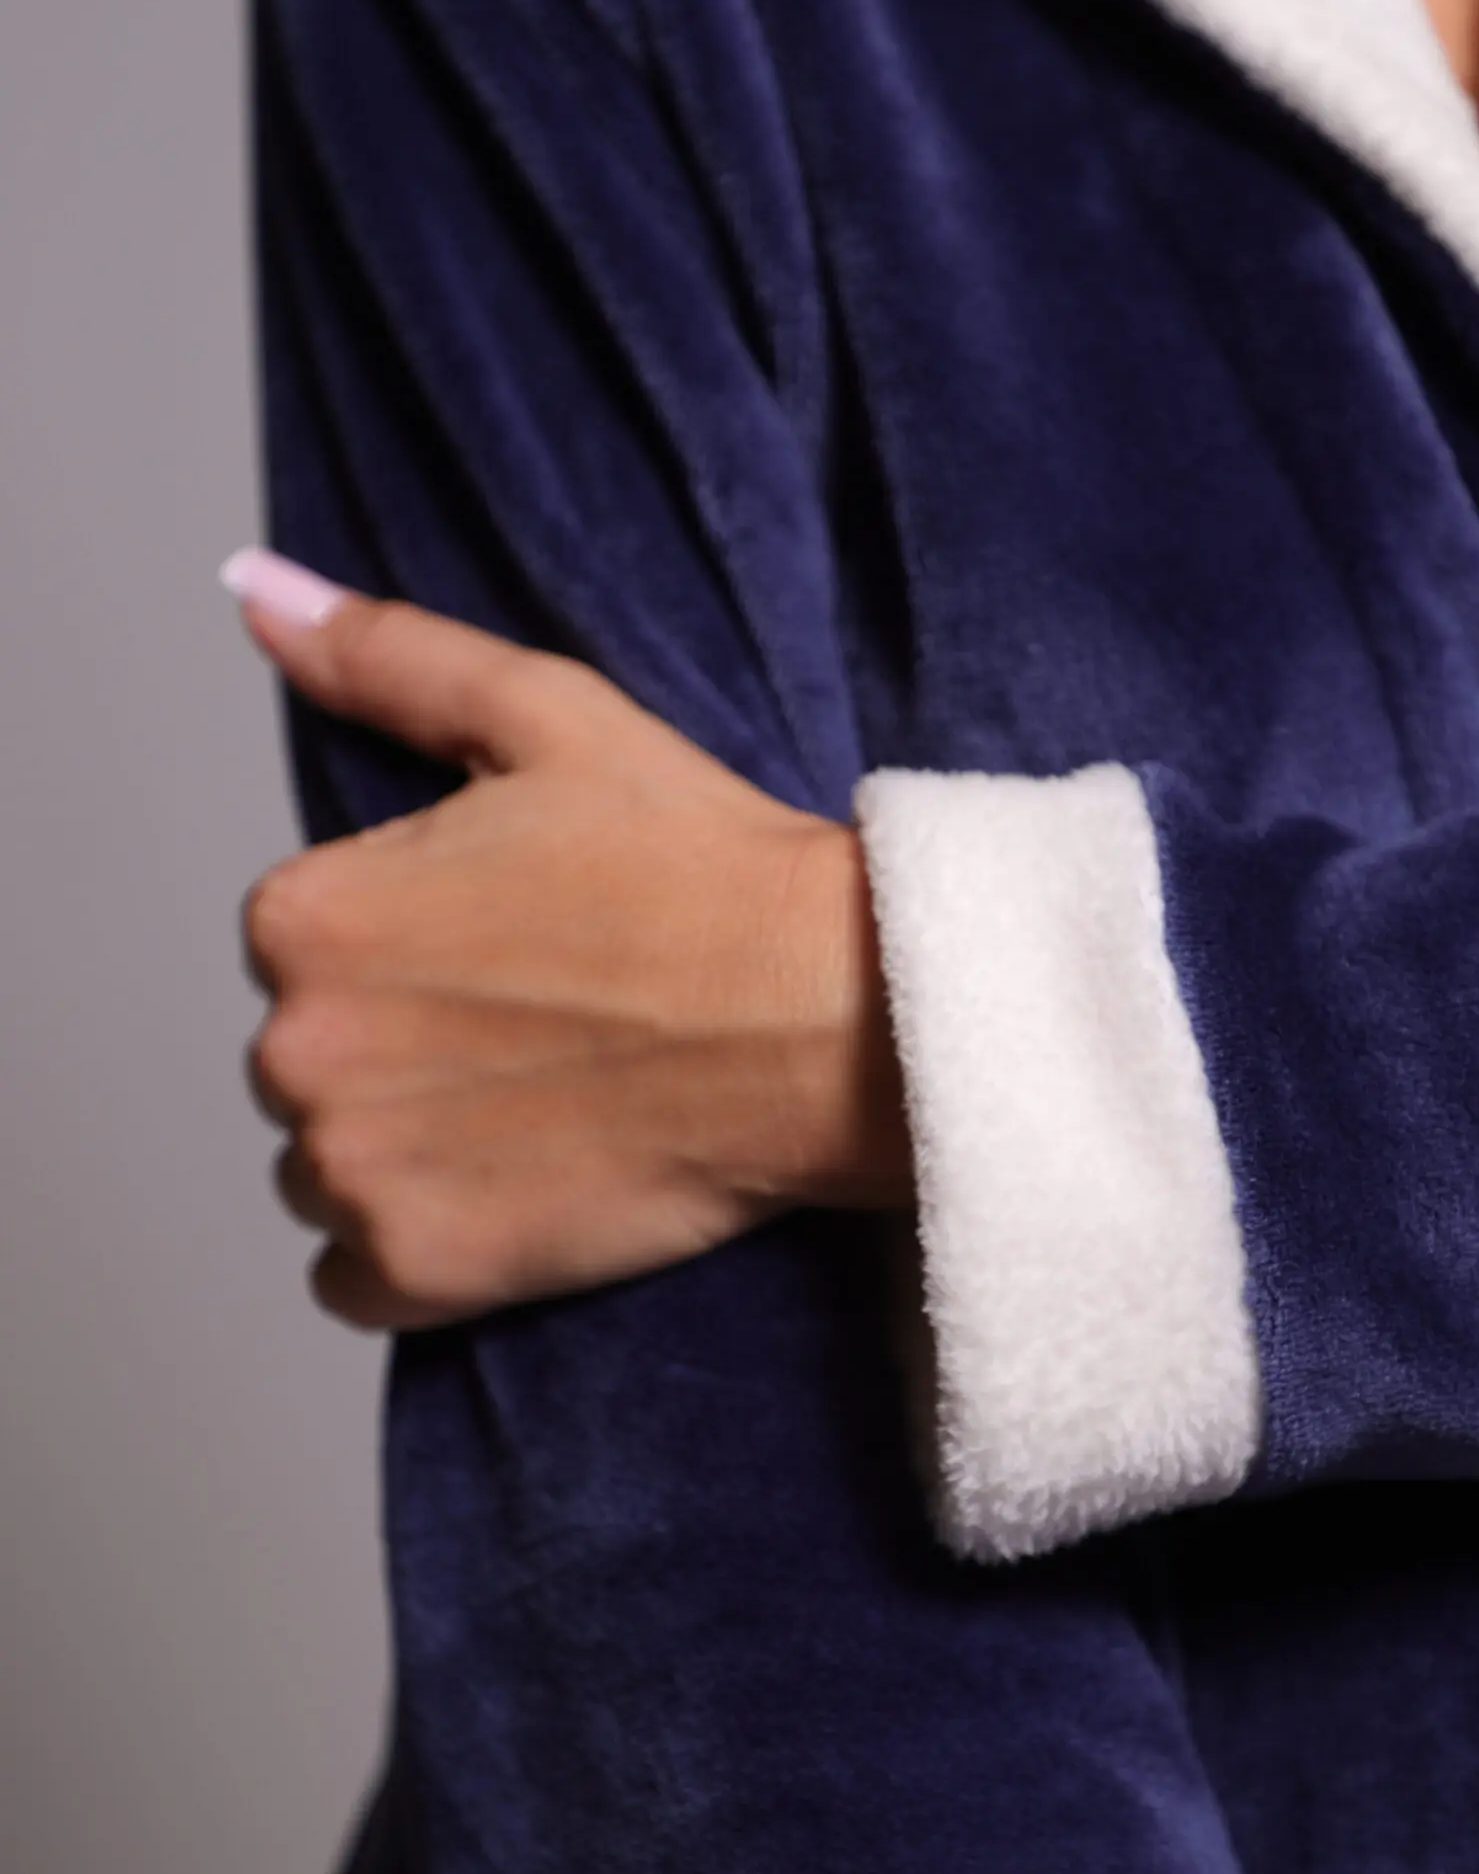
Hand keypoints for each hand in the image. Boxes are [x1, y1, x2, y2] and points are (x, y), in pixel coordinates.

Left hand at [226, 551, 912, 1331]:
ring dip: (406, 1150)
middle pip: (310, 1059)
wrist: (831, 1019)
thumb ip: (380, 658)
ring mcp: (354, 1169)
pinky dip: (419, 1252)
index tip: (516, 947)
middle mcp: (296, 1046)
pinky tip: (517, 1188)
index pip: (304, 944)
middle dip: (400, 1048)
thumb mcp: (543, 718)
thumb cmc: (705, 870)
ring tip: (539, 1108)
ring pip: (327, 1168)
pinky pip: (353, 1281)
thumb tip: (252, 593)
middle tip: (542, 1027)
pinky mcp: (418, 1271)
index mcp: (306, 912)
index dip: (417, 944)